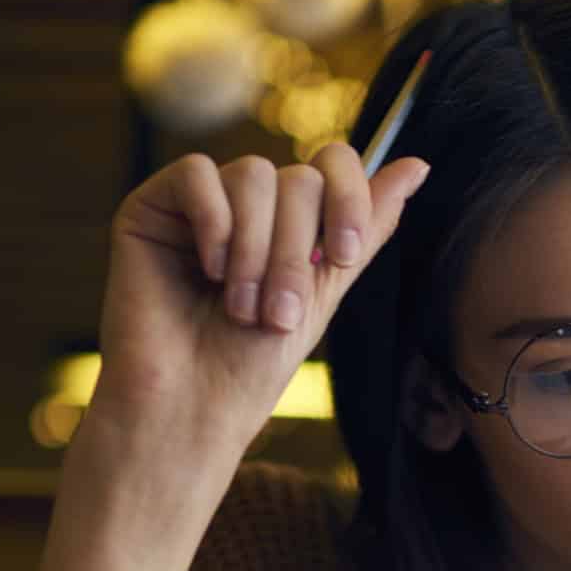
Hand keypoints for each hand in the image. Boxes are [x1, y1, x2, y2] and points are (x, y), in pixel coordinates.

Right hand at [85, 144, 431, 465]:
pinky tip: (208, 269)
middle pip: (297, 177)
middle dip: (297, 250)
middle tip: (278, 313)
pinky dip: (213, 221)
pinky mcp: (151, 207)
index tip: (342, 256)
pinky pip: (197, 174)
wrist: (191, 406)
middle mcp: (247, 204)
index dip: (348, 198)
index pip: (332, 163)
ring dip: (257, 249)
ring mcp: (198, 203)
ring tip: (242, 307)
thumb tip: (419, 164)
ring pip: (253, 174)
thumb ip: (365, 229)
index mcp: (291, 221)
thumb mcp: (324, 293)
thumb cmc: (252, 365)